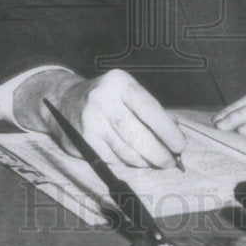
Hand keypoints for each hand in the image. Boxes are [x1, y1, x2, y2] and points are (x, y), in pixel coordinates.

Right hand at [15, 68, 184, 167]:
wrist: (65, 101)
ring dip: (146, 161)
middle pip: (136, 134)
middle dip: (158, 152)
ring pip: (125, 150)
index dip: (167, 130)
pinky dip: (129, 162)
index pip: (148, 109)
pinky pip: (113, 158)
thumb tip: (175, 135)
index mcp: (119, 83)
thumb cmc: (108, 97)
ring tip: (158, 162)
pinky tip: (138, 161)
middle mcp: (102, 100)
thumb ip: (152, 110)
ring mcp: (90, 122)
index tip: (180, 146)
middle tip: (171, 161)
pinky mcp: (83, 141)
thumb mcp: (128, 92)